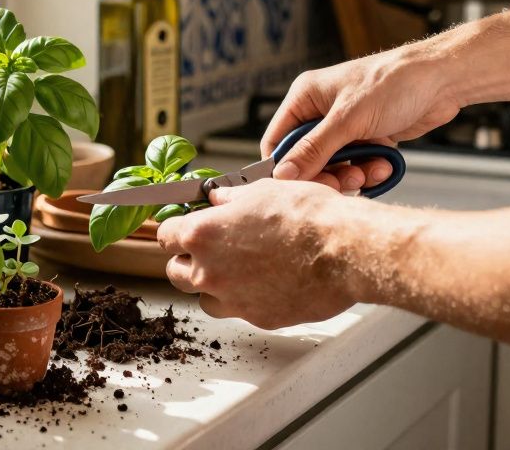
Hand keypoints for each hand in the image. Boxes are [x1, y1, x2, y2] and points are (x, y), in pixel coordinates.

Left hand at [156, 178, 356, 329]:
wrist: (343, 250)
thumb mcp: (262, 191)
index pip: (165, 236)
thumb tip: (219, 199)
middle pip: (176, 272)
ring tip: (238, 270)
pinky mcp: (257, 318)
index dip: (175, 230)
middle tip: (210, 250)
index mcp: (203, 234)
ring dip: (213, 286)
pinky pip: (239, 310)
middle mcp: (209, 272)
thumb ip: (231, 199)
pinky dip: (246, 299)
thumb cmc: (307, 216)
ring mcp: (232, 299)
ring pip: (204, 299)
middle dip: (188, 261)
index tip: (183, 228)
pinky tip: (267, 283)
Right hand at [263, 43, 461, 189]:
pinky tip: (385, 164)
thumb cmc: (394, 82)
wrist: (442, 80)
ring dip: (352, 175)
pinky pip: (358, 165)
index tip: (300, 187)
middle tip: (345, 181)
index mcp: (305, 97)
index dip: (285, 167)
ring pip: (334, 166)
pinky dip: (370, 170)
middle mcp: (321, 112)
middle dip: (327, 173)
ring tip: (370, 171)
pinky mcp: (367, 137)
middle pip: (307, 159)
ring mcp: (346, 126)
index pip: (278, 140)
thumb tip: (283, 174)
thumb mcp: (349, 119)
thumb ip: (314, 149)